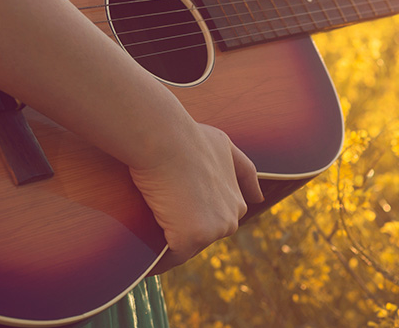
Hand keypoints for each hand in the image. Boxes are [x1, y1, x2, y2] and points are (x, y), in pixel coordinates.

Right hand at [130, 123, 262, 274]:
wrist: (165, 138)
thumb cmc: (188, 137)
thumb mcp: (224, 146)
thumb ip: (243, 170)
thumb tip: (259, 198)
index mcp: (236, 203)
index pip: (209, 222)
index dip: (185, 216)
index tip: (167, 207)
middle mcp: (230, 220)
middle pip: (197, 239)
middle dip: (175, 233)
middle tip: (150, 216)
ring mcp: (212, 231)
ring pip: (183, 249)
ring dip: (164, 247)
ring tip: (142, 235)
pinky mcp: (190, 238)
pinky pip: (169, 258)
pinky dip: (154, 261)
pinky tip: (139, 258)